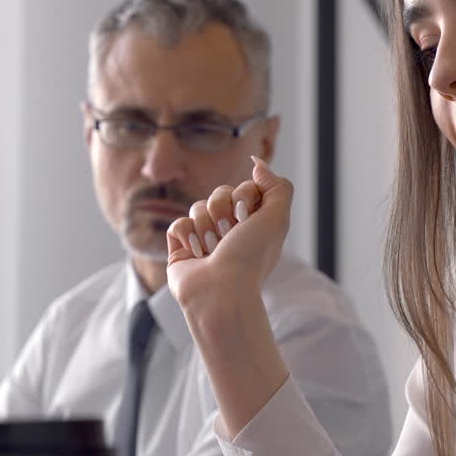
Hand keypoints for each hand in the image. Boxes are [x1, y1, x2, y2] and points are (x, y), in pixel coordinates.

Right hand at [165, 156, 292, 313]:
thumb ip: (278, 186)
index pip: (243, 188)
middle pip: (219, 194)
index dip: (243, 197)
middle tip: (229, 234)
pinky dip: (187, 236)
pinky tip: (196, 254)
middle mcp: (231, 231)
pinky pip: (177, 224)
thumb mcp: (277, 217)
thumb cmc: (250, 257)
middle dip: (222, 211)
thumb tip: (257, 164)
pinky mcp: (181, 249)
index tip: (246, 218)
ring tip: (212, 249)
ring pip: (197, 207)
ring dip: (206, 227)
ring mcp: (205, 239)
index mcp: (254, 224)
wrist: (221, 291)